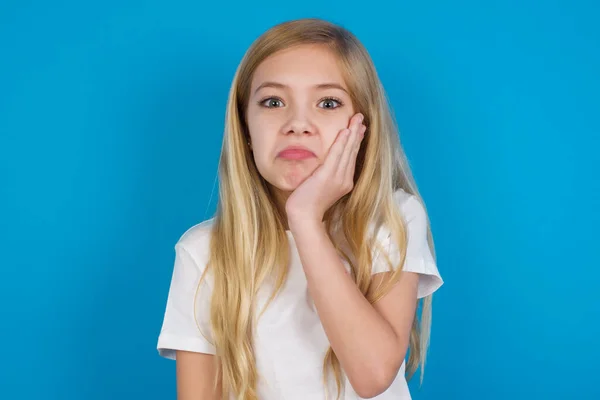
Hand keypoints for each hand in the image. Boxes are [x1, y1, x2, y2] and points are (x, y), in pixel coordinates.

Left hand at [285, 112, 366, 227]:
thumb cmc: (308, 203)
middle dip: (357, 132)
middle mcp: (344, 179)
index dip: (356, 141)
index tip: (360, 128)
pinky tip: (345, 132)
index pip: (351, 156)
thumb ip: (326, 175)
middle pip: (352, 151)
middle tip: (360, 117)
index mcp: (344, 181)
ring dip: (352, 133)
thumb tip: (324, 165)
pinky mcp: (326, 177)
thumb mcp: (321, 186)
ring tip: (357, 119)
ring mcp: (337, 178)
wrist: (303, 216)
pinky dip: (341, 143)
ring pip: (347, 151)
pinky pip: (336, 156)